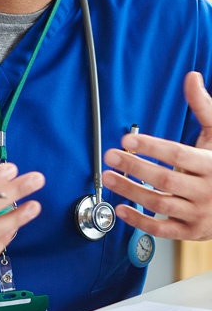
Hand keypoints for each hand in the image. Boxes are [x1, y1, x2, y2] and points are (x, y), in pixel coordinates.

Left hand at [103, 72, 211, 240]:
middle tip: (110, 156)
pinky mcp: (192, 231)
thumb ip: (203, 107)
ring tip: (109, 178)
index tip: (127, 140)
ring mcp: (200, 214)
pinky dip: (140, 222)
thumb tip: (191, 78)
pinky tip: (121, 208)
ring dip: (130, 191)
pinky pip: (163, 230)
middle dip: (134, 167)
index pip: (178, 155)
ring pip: (161, 204)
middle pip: (165, 180)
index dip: (151, 147)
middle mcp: (207, 191)